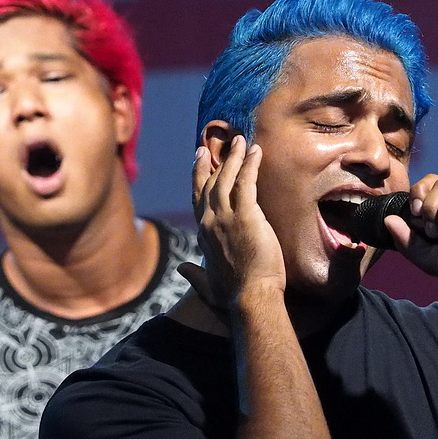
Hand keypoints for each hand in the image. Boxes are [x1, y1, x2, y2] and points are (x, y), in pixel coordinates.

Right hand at [182, 137, 284, 309]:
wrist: (249, 299)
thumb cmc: (232, 296)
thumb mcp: (206, 285)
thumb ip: (193, 274)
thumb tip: (181, 268)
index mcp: (203, 234)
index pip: (198, 199)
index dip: (198, 177)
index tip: (199, 160)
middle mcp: (209, 221)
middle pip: (208, 183)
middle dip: (213, 160)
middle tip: (218, 144)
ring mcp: (225, 217)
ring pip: (226, 178)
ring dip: (234, 156)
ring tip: (242, 140)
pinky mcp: (246, 216)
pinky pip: (246, 182)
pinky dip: (250, 165)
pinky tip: (256, 151)